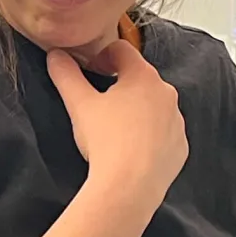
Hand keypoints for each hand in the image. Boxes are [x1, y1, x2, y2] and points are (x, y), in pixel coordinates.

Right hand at [46, 39, 187, 213]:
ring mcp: (177, 121)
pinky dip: (150, 136)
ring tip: (115, 131)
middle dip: (120, 85)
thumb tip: (55, 56)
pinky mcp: (180, 147)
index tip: (91, 71)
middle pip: (140, 78)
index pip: (122, 49)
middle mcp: (166, 94)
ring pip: (154, 107)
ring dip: (137, 111)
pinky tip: (132, 150)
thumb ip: (65, 75)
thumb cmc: (106, 141)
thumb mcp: (79, 104)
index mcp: (143, 76)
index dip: (102, 56)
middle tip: (100, 104)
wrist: (130, 186)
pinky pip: (164, 134)